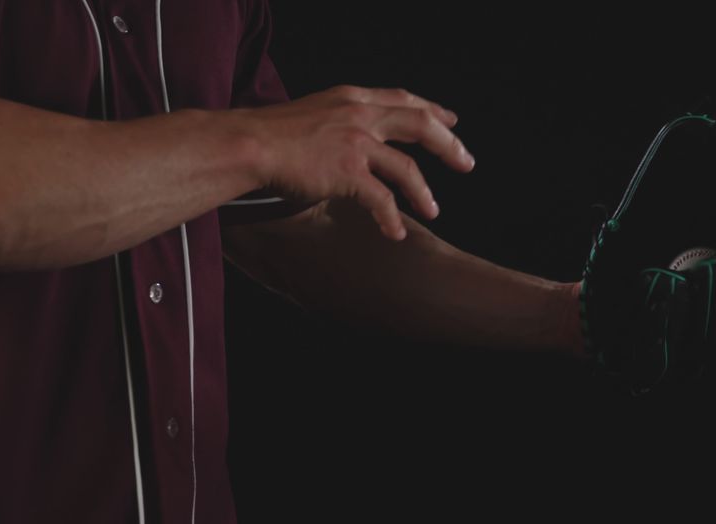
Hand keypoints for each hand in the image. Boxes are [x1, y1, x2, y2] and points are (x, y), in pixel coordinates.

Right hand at [241, 85, 474, 239]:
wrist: (249, 144)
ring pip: (407, 167)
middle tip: (466, 161)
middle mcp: (359, 115)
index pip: (402, 99)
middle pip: (420, 123)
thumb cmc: (270, 135)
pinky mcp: (348, 172)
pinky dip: (391, 219)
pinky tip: (395, 233)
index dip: (431, 109)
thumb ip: (336, 123)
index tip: (450, 119)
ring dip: (424, 192)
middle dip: (448, 144)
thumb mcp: (311, 114)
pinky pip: (382, 200)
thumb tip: (348, 145)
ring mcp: (356, 143)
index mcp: (351, 98)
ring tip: (433, 211)